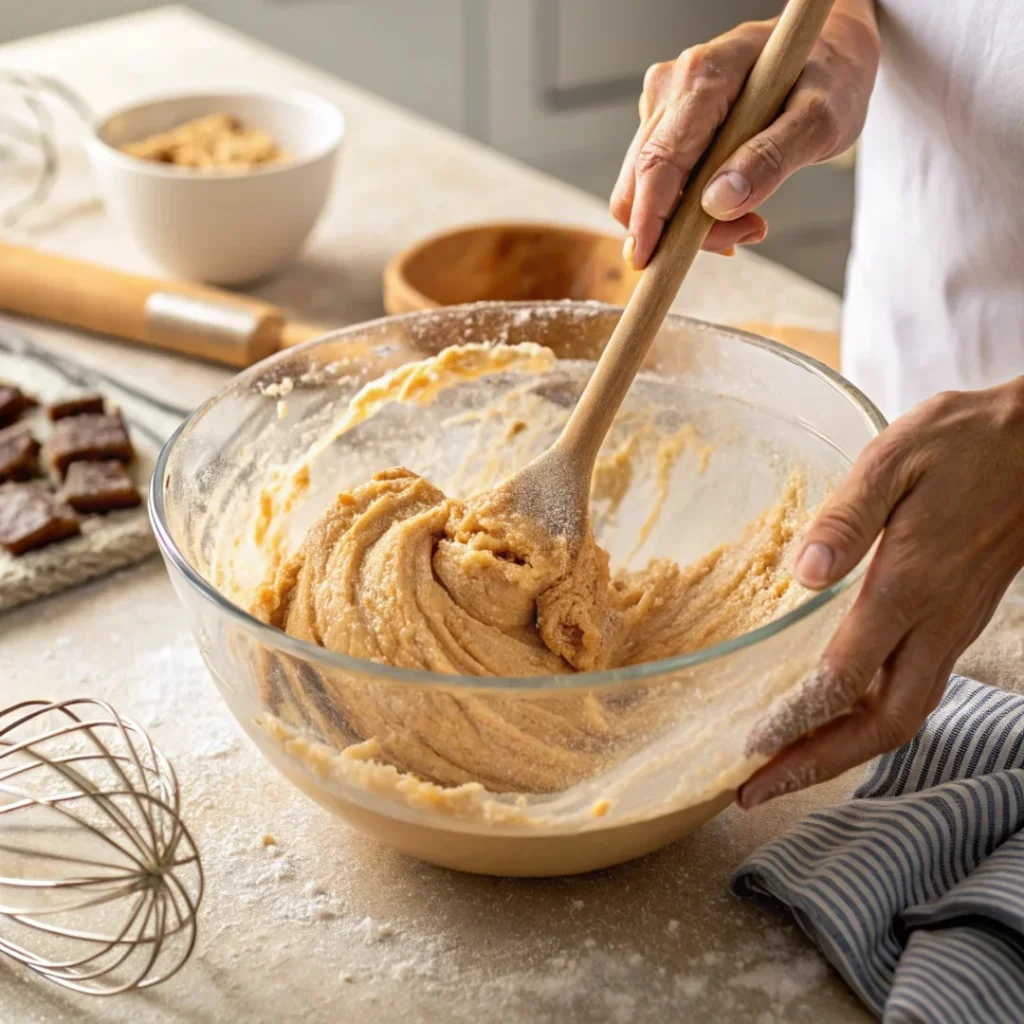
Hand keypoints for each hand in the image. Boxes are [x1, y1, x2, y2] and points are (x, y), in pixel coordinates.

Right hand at [610, 0, 879, 267]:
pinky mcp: (664, 123)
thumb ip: (772, 157)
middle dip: (677, 228)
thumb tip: (718, 202)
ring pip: (645, 186)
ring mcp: (662, 105)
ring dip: (686, 221)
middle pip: (644, 180)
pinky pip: (658, 181)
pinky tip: (729, 204)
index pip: (660, 161)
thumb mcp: (823, 118)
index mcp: (703, 77)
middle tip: (743, 236)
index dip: (649, 218)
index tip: (648, 260)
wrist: (829, 48)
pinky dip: (686, 208)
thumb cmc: (829, 75)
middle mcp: (671, 87)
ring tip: (748, 219)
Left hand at [740, 377, 1023, 807]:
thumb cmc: (962, 443)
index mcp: (911, 585)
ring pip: (901, 715)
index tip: (750, 750)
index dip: (798, 720)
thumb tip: (802, 576)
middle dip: (818, 764)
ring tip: (784, 771)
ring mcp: (954, 626)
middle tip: (755, 791)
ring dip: (842, 751)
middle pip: (883, 724)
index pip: (847, 677)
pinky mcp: (958, 619)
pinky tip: (834, 720)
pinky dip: (869, 721)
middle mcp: (937, 620)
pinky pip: (913, 690)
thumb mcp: (894, 460)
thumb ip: (847, 518)